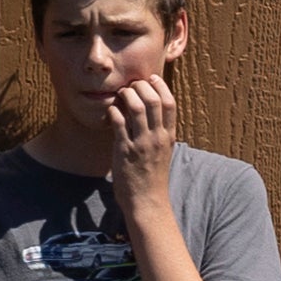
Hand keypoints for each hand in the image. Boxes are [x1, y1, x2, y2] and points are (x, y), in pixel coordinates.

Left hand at [101, 70, 182, 194]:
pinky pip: (119, 123)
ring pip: (136, 108)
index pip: (170, 104)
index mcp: (168, 137)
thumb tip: (150, 116)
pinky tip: (110, 111)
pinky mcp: (125, 151)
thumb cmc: (152, 178)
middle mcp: (157, 138)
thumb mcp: (162, 153)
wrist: (147, 202)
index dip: (161, 86)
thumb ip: (158, 134)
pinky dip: (114, 111)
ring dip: (127, 95)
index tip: (151, 78)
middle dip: (141, 86)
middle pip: (153, 100)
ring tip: (120, 95)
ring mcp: (141, 144)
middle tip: (131, 85)